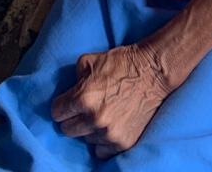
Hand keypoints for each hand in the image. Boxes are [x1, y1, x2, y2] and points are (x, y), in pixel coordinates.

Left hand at [51, 43, 171, 158]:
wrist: (154, 72)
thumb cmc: (122, 62)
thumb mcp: (91, 60)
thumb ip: (74, 77)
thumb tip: (67, 91)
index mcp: (83, 98)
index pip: (57, 112)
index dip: (62, 105)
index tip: (68, 103)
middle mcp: (94, 119)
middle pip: (67, 129)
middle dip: (73, 118)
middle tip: (84, 109)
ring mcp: (109, 134)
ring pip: (85, 139)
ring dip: (89, 129)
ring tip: (102, 114)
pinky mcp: (123, 143)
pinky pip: (101, 150)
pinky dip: (103, 141)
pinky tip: (109, 126)